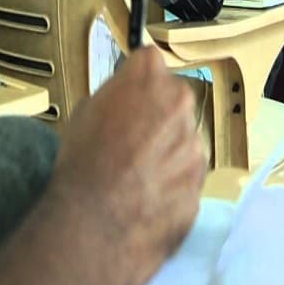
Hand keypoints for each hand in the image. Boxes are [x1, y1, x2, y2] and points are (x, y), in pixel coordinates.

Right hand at [46, 47, 205, 284]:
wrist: (95, 223)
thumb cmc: (83, 163)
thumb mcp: (86, 110)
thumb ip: (116, 93)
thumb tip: (126, 94)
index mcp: (148, 77)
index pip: (149, 61)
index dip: (136, 79)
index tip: (130, 92)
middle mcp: (179, 102)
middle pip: (173, 98)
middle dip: (157, 113)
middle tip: (131, 138)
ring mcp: (194, 142)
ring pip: (183, 138)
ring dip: (167, 149)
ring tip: (137, 173)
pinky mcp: (200, 179)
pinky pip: (187, 173)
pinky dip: (173, 181)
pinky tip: (147, 194)